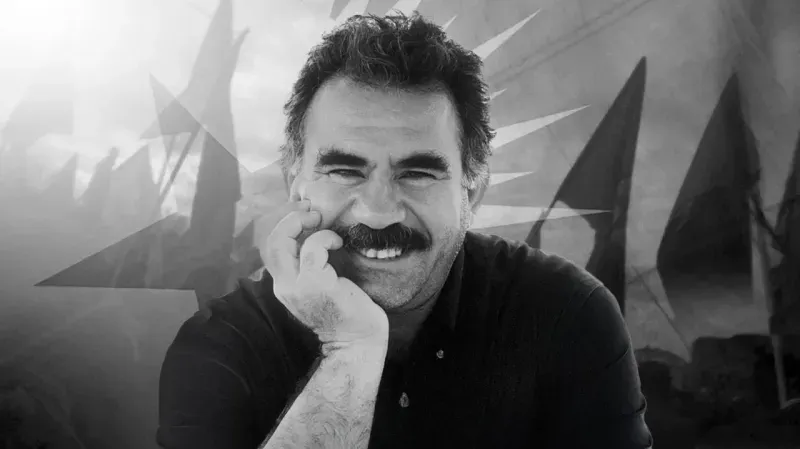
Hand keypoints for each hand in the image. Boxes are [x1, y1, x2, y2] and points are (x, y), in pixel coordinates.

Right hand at [259, 201, 388, 349]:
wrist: (357, 341)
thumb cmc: (346, 311)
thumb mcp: (320, 284)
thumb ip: (310, 264)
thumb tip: (315, 230)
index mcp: (284, 285)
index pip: (271, 248)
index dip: (284, 226)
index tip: (304, 214)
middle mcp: (284, 286)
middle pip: (270, 242)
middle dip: (287, 219)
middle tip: (309, 210)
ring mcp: (296, 286)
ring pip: (280, 243)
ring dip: (298, 222)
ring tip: (318, 218)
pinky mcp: (315, 284)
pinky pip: (312, 248)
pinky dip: (324, 238)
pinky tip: (338, 242)